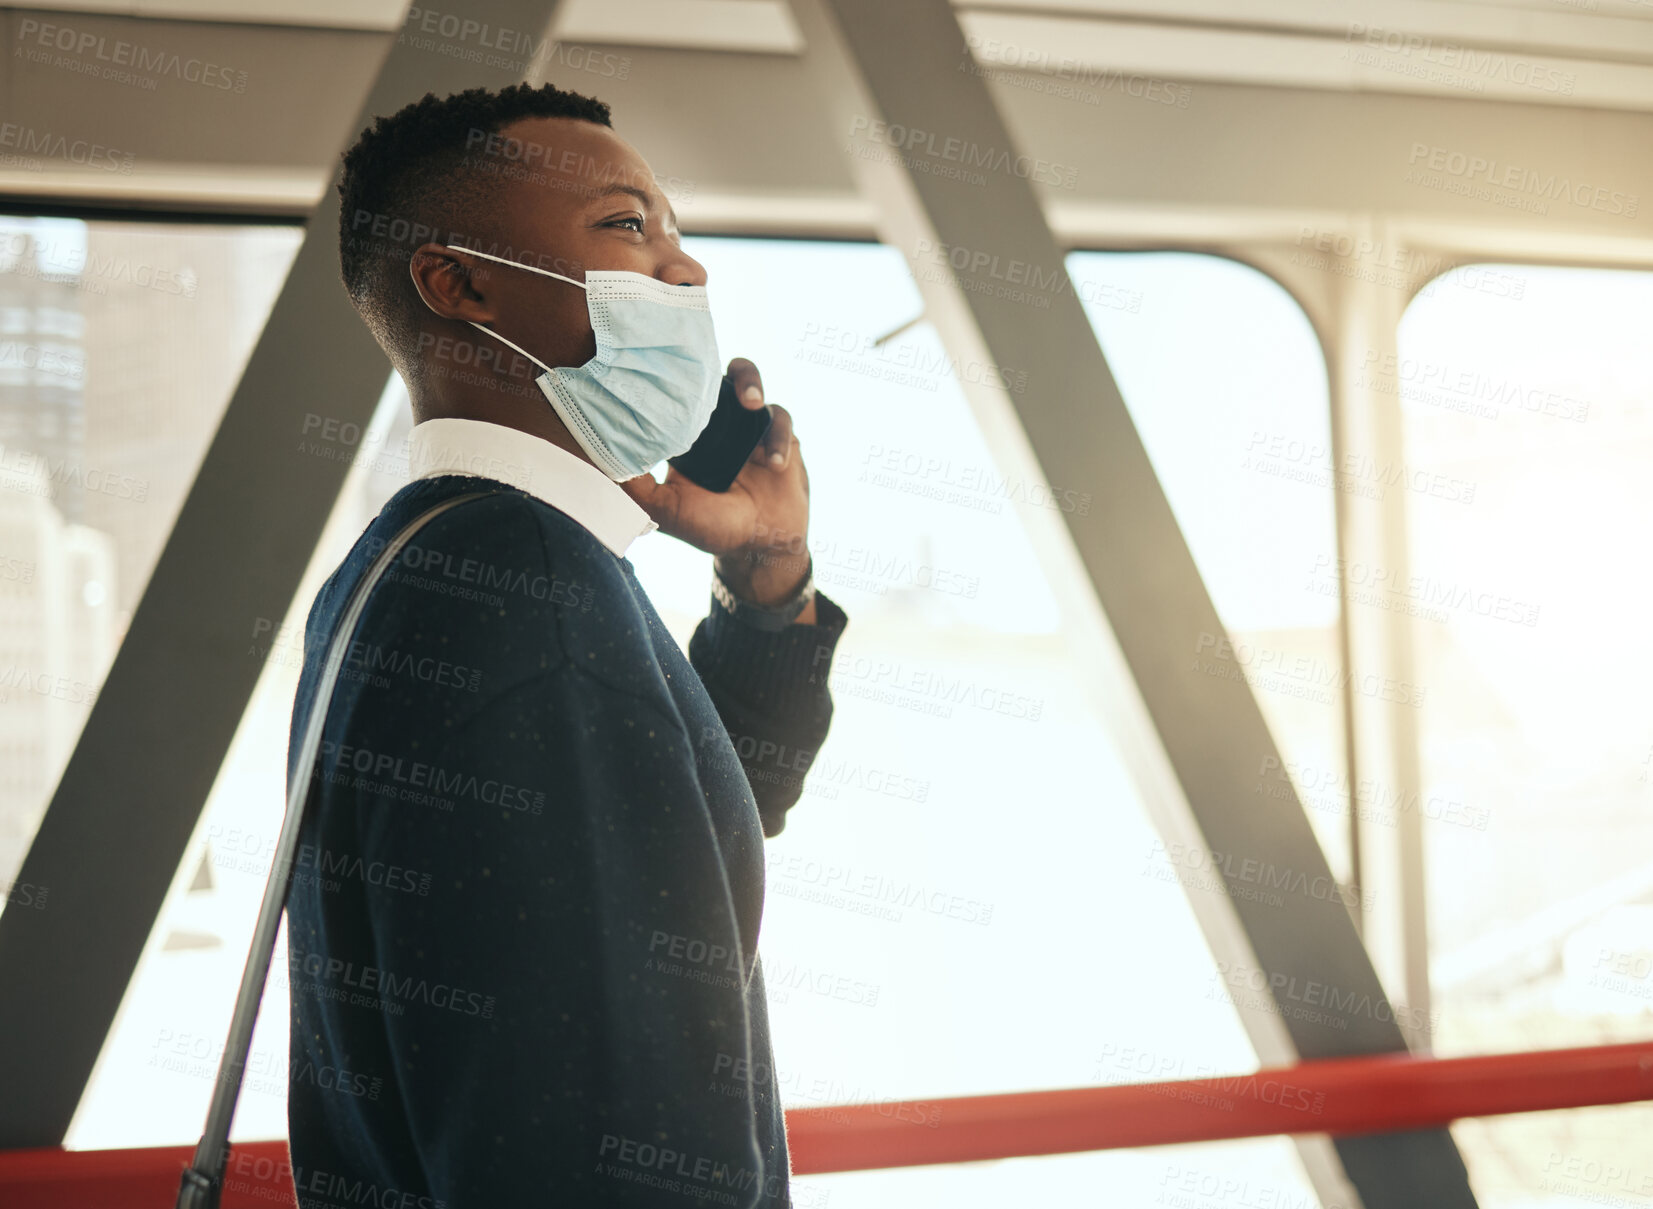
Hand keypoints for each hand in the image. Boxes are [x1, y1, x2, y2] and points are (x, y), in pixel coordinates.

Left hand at [620, 358, 815, 618]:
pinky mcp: (778, 433)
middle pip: (711, 373)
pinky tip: (772, 464)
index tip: (666, 375)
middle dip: (707, 369)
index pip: (674, 391)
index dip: (670, 377)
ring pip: (749, 380)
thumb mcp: (668, 510)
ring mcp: (747, 424)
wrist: (761, 547)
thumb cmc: (712, 527)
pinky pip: (780, 420)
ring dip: (751, 384)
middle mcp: (714, 421)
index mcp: (684, 432)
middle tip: (710, 382)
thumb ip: (638, 488)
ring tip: (752, 405)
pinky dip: (778, 438)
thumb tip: (601, 461)